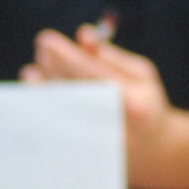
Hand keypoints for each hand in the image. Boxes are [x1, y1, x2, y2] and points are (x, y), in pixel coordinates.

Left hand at [23, 23, 174, 184]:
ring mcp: (95, 144)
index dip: (66, 56)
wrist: (153, 151)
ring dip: (43, 85)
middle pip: (71, 93)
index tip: (46, 40)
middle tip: (41, 49)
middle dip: (52, 67)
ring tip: (36, 69)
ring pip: (59, 111)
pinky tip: (36, 88)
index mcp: (133, 105)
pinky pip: (55, 126)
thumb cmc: (145, 104)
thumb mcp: (141, 75)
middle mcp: (113, 127)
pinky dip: (43, 105)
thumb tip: (83, 35)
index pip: (92, 76)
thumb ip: (111, 56)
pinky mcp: (82, 154)